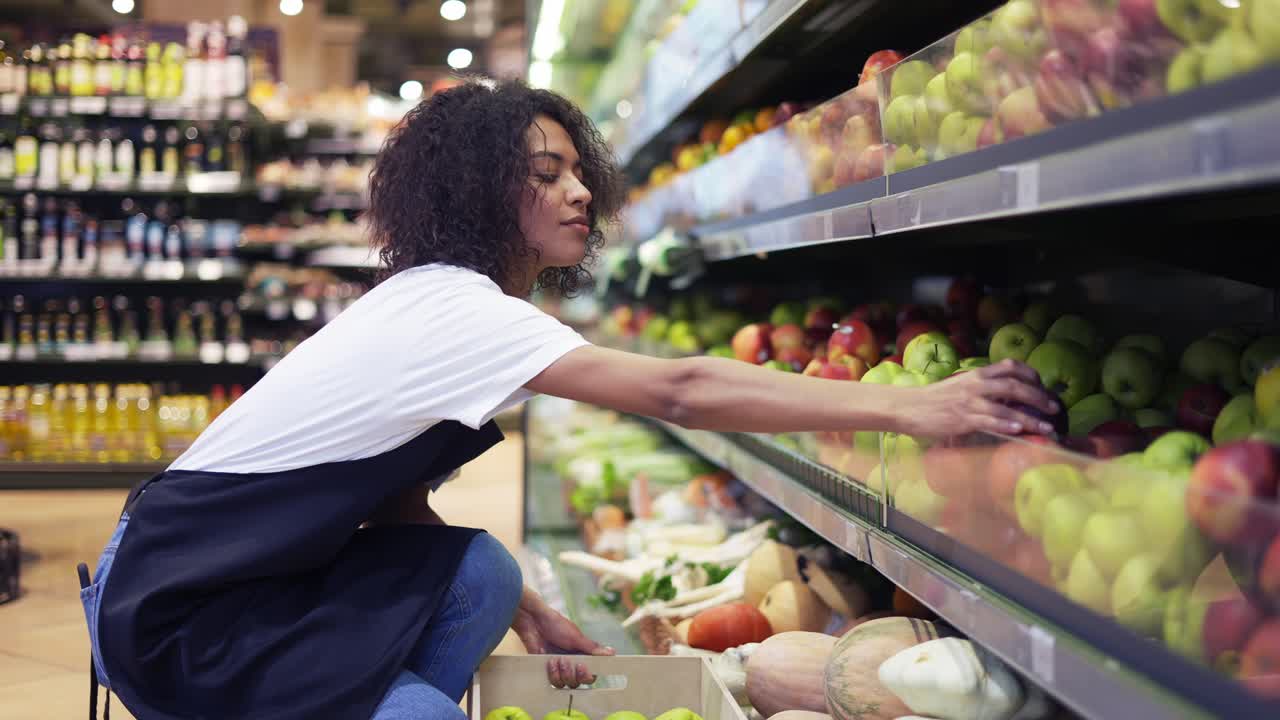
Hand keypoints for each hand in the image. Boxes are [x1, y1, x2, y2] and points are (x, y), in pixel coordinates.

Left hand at [511, 604, 614, 687]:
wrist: (533, 621)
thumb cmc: (555, 624)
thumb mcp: (576, 637)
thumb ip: (592, 648)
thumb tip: (612, 653)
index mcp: (582, 655)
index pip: (591, 673)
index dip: (588, 675)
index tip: (584, 667)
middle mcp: (572, 663)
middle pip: (579, 682)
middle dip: (574, 675)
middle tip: (568, 662)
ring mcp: (559, 668)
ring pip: (565, 684)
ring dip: (562, 674)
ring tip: (557, 659)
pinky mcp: (546, 670)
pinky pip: (552, 682)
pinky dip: (552, 673)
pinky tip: (550, 661)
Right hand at [898, 359, 1059, 438]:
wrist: (908, 407)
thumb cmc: (934, 399)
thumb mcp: (959, 386)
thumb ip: (980, 387)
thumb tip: (1003, 395)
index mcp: (976, 374)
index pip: (1011, 366)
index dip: (1031, 375)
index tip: (1043, 386)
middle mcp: (976, 384)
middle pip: (1016, 386)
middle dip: (1039, 397)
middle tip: (1053, 408)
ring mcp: (969, 402)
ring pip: (1007, 406)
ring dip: (1031, 418)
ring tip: (1046, 427)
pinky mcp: (962, 419)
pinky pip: (989, 421)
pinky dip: (1006, 424)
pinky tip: (1019, 430)